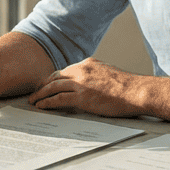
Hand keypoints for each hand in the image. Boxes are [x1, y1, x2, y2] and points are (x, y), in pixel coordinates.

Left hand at [27, 57, 146, 117]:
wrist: (136, 91)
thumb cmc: (128, 87)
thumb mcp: (108, 74)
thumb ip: (95, 77)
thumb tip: (90, 86)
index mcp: (88, 64)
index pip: (65, 70)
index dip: (53, 78)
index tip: (47, 84)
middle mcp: (82, 70)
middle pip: (55, 77)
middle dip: (43, 85)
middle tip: (35, 92)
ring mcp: (80, 82)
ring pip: (53, 87)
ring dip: (41, 94)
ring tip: (34, 101)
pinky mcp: (81, 96)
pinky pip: (58, 99)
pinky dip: (47, 102)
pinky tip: (42, 106)